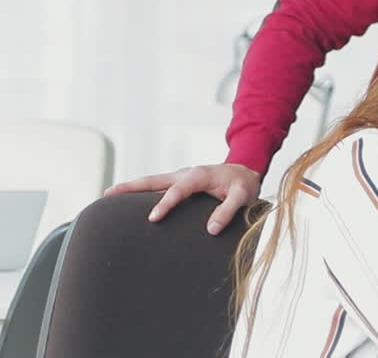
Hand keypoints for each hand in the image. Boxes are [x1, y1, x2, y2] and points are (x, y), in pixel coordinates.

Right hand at [104, 163, 261, 234]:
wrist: (245, 172)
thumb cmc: (243, 184)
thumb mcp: (242, 196)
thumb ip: (228, 210)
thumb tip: (211, 229)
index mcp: (198, 176)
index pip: (177, 190)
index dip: (165, 204)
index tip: (153, 219)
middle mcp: (185, 174)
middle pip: (153, 180)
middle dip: (130, 187)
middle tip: (107, 195)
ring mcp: (179, 177)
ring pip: (151, 182)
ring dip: (131, 188)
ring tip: (108, 196)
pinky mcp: (179, 183)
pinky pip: (157, 187)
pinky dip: (141, 191)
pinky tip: (128, 202)